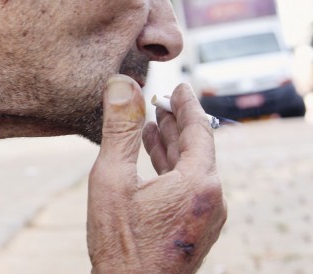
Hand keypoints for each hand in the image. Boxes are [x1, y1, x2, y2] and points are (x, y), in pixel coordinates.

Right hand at [87, 75, 226, 273]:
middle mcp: (213, 199)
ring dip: (172, 145)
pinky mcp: (197, 227)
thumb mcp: (113, 177)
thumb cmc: (121, 242)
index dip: (188, 104)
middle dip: (177, 122)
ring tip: (152, 125)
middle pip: (198, 148)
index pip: (200, 130)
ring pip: (192, 168)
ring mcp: (208, 216)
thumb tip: (122, 84)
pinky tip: (153, 159)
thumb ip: (120, 128)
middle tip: (160, 100)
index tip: (179, 86)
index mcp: (200, 183)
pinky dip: (172, 167)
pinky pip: (189, 186)